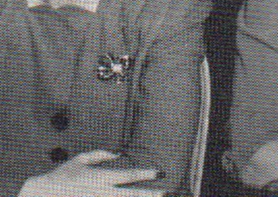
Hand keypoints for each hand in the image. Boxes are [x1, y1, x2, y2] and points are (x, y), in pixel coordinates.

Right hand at [19, 150, 163, 196]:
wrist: (42, 195)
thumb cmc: (61, 176)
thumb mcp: (80, 160)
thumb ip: (100, 155)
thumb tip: (117, 153)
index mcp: (100, 178)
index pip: (129, 176)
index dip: (146, 174)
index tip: (159, 173)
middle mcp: (102, 193)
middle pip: (132, 195)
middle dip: (150, 194)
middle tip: (166, 192)